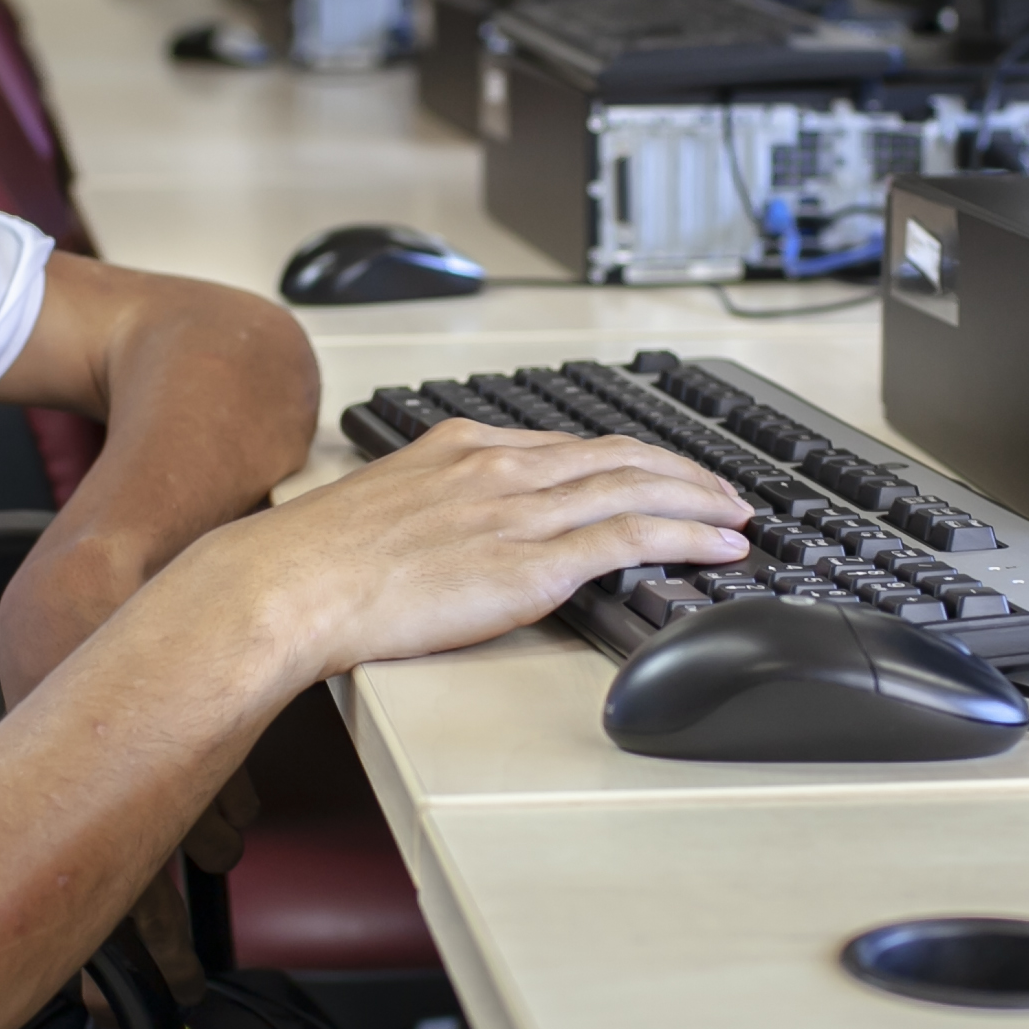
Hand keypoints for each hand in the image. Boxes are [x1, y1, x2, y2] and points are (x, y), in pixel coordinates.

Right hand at [177, 421, 751, 682]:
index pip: (574, 444)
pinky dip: (687, 537)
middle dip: (684, 472)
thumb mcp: (388, 507)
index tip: (661, 472)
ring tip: (738, 517)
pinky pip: (631, 539)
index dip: (633, 459)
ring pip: (639, 489)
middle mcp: (503, 467)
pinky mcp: (532, 562)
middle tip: (725, 491)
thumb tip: (461, 535)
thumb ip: (440, 508)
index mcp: (467, 448)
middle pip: (622, 456)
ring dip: (701, 501)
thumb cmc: (317, 562)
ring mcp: (521, 512)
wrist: (289, 584)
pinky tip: (719, 547)